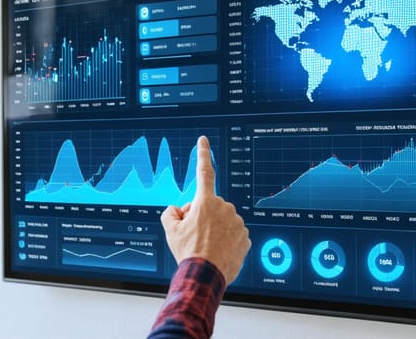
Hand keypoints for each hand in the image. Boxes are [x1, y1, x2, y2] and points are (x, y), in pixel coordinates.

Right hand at [160, 135, 250, 283]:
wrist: (205, 275)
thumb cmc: (188, 251)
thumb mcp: (170, 229)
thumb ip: (171, 211)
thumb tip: (179, 209)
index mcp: (205, 202)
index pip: (204, 172)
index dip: (203, 154)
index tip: (203, 140)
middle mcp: (224, 208)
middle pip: (211, 205)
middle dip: (202, 214)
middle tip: (195, 233)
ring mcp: (237, 222)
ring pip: (223, 219)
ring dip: (215, 227)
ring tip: (207, 244)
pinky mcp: (245, 236)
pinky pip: (233, 232)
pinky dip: (226, 239)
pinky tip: (219, 250)